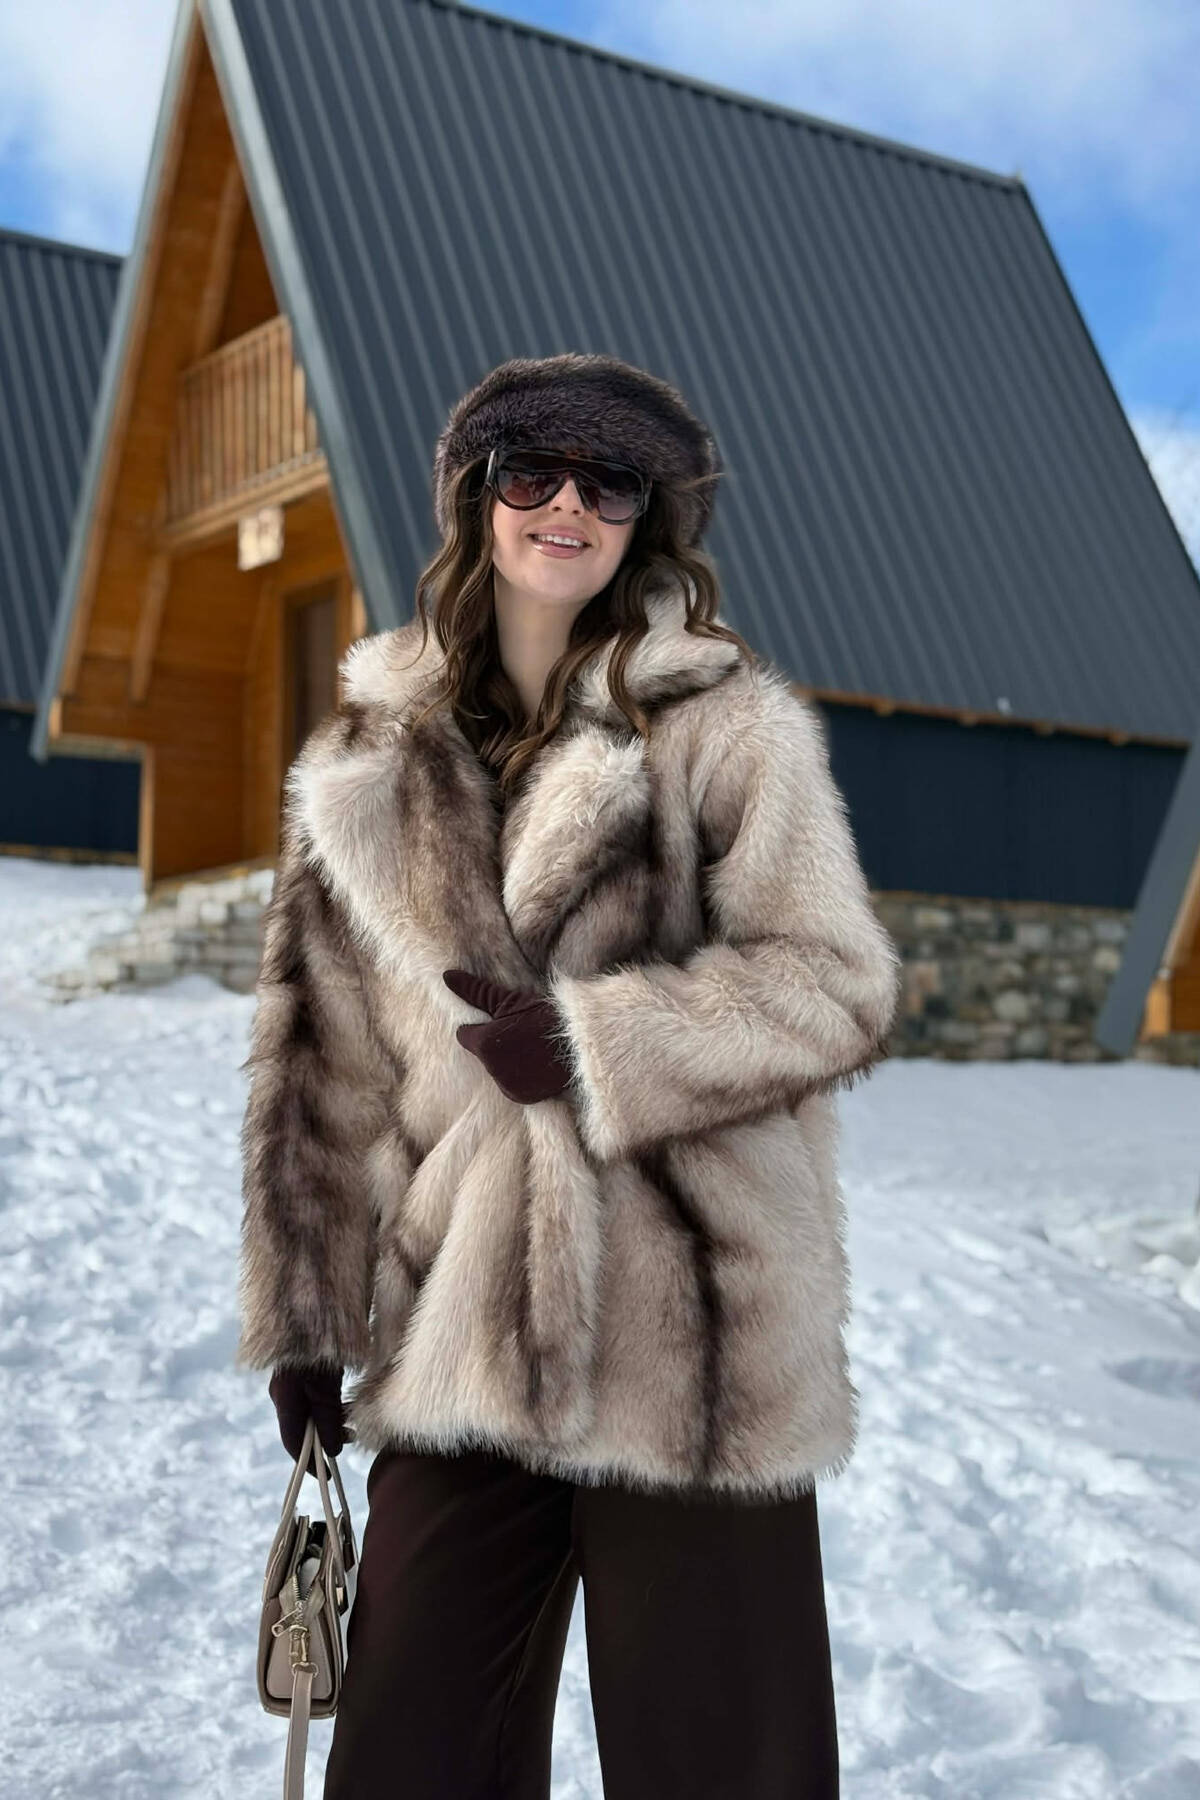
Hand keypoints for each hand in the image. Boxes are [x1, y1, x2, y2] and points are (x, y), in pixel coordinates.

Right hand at [269, 1362, 347, 1475]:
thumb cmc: (322, 1351)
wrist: (317, 1315)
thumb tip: (332, 1452)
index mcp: (283, 1399)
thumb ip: (329, 1422)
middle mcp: (282, 1393)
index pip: (292, 1442)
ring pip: (308, 1415)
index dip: (308, 1462)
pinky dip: (327, 1407)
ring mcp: (289, 1384)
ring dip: (329, 1422)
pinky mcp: (300, 1375)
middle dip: (324, 1439)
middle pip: (301, 1428)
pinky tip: (344, 1406)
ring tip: (351, 1423)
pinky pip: (311, 1401)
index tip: (326, 1475)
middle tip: (349, 1438)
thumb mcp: (328, 1390)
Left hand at [443, 968, 574, 1105]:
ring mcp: (508, 1085)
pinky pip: (510, 1085)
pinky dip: (518, 1076)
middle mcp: (492, 1068)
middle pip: (481, 1053)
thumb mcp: (509, 1000)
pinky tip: (534, 1063)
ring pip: (495, 1069)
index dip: (479, 1026)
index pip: (465, 1036)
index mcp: (484, 1044)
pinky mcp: (522, 1098)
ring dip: (506, 1060)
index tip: (499, 1021)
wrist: (581, 1041)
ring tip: (530, 1047)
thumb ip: (475, 991)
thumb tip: (447, 976)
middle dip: (494, 1043)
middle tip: (519, 1032)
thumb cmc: (544, 1016)